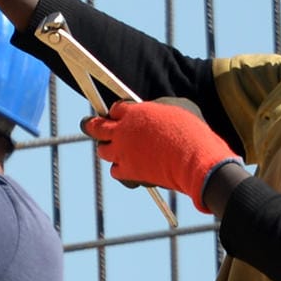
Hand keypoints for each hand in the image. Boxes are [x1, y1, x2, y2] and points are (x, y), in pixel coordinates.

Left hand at [82, 99, 240, 212]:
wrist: (194, 158)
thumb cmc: (191, 130)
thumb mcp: (176, 108)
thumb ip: (157, 109)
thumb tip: (152, 113)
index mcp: (133, 111)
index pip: (115, 108)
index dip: (116, 112)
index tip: (117, 114)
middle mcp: (122, 131)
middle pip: (95, 126)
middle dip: (90, 125)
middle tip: (87, 124)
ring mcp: (123, 152)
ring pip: (102, 150)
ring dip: (107, 149)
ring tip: (114, 149)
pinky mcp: (129, 172)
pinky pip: (116, 171)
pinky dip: (121, 170)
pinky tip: (128, 168)